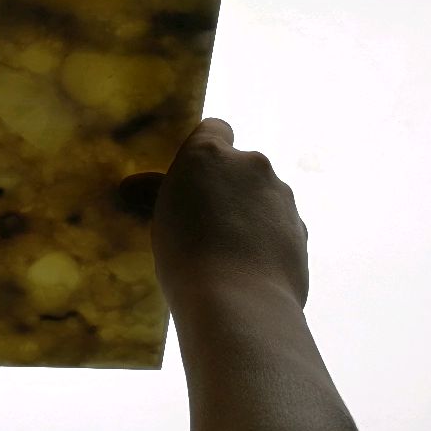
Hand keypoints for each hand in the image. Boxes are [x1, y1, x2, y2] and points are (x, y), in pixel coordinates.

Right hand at [119, 117, 309, 309]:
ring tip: (232, 252)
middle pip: (241, 165)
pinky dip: (270, 238)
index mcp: (211, 154)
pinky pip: (280, 225)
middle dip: (230, 186)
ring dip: (252, 212)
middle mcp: (251, 164)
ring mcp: (281, 195)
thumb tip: (130, 187)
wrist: (239, 302)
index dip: (207, 152)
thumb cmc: (185, 256)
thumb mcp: (160, 220)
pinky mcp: (301, 227)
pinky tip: (253, 267)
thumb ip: (154, 194)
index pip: (215, 128)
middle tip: (209, 222)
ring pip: (264, 195)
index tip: (196, 178)